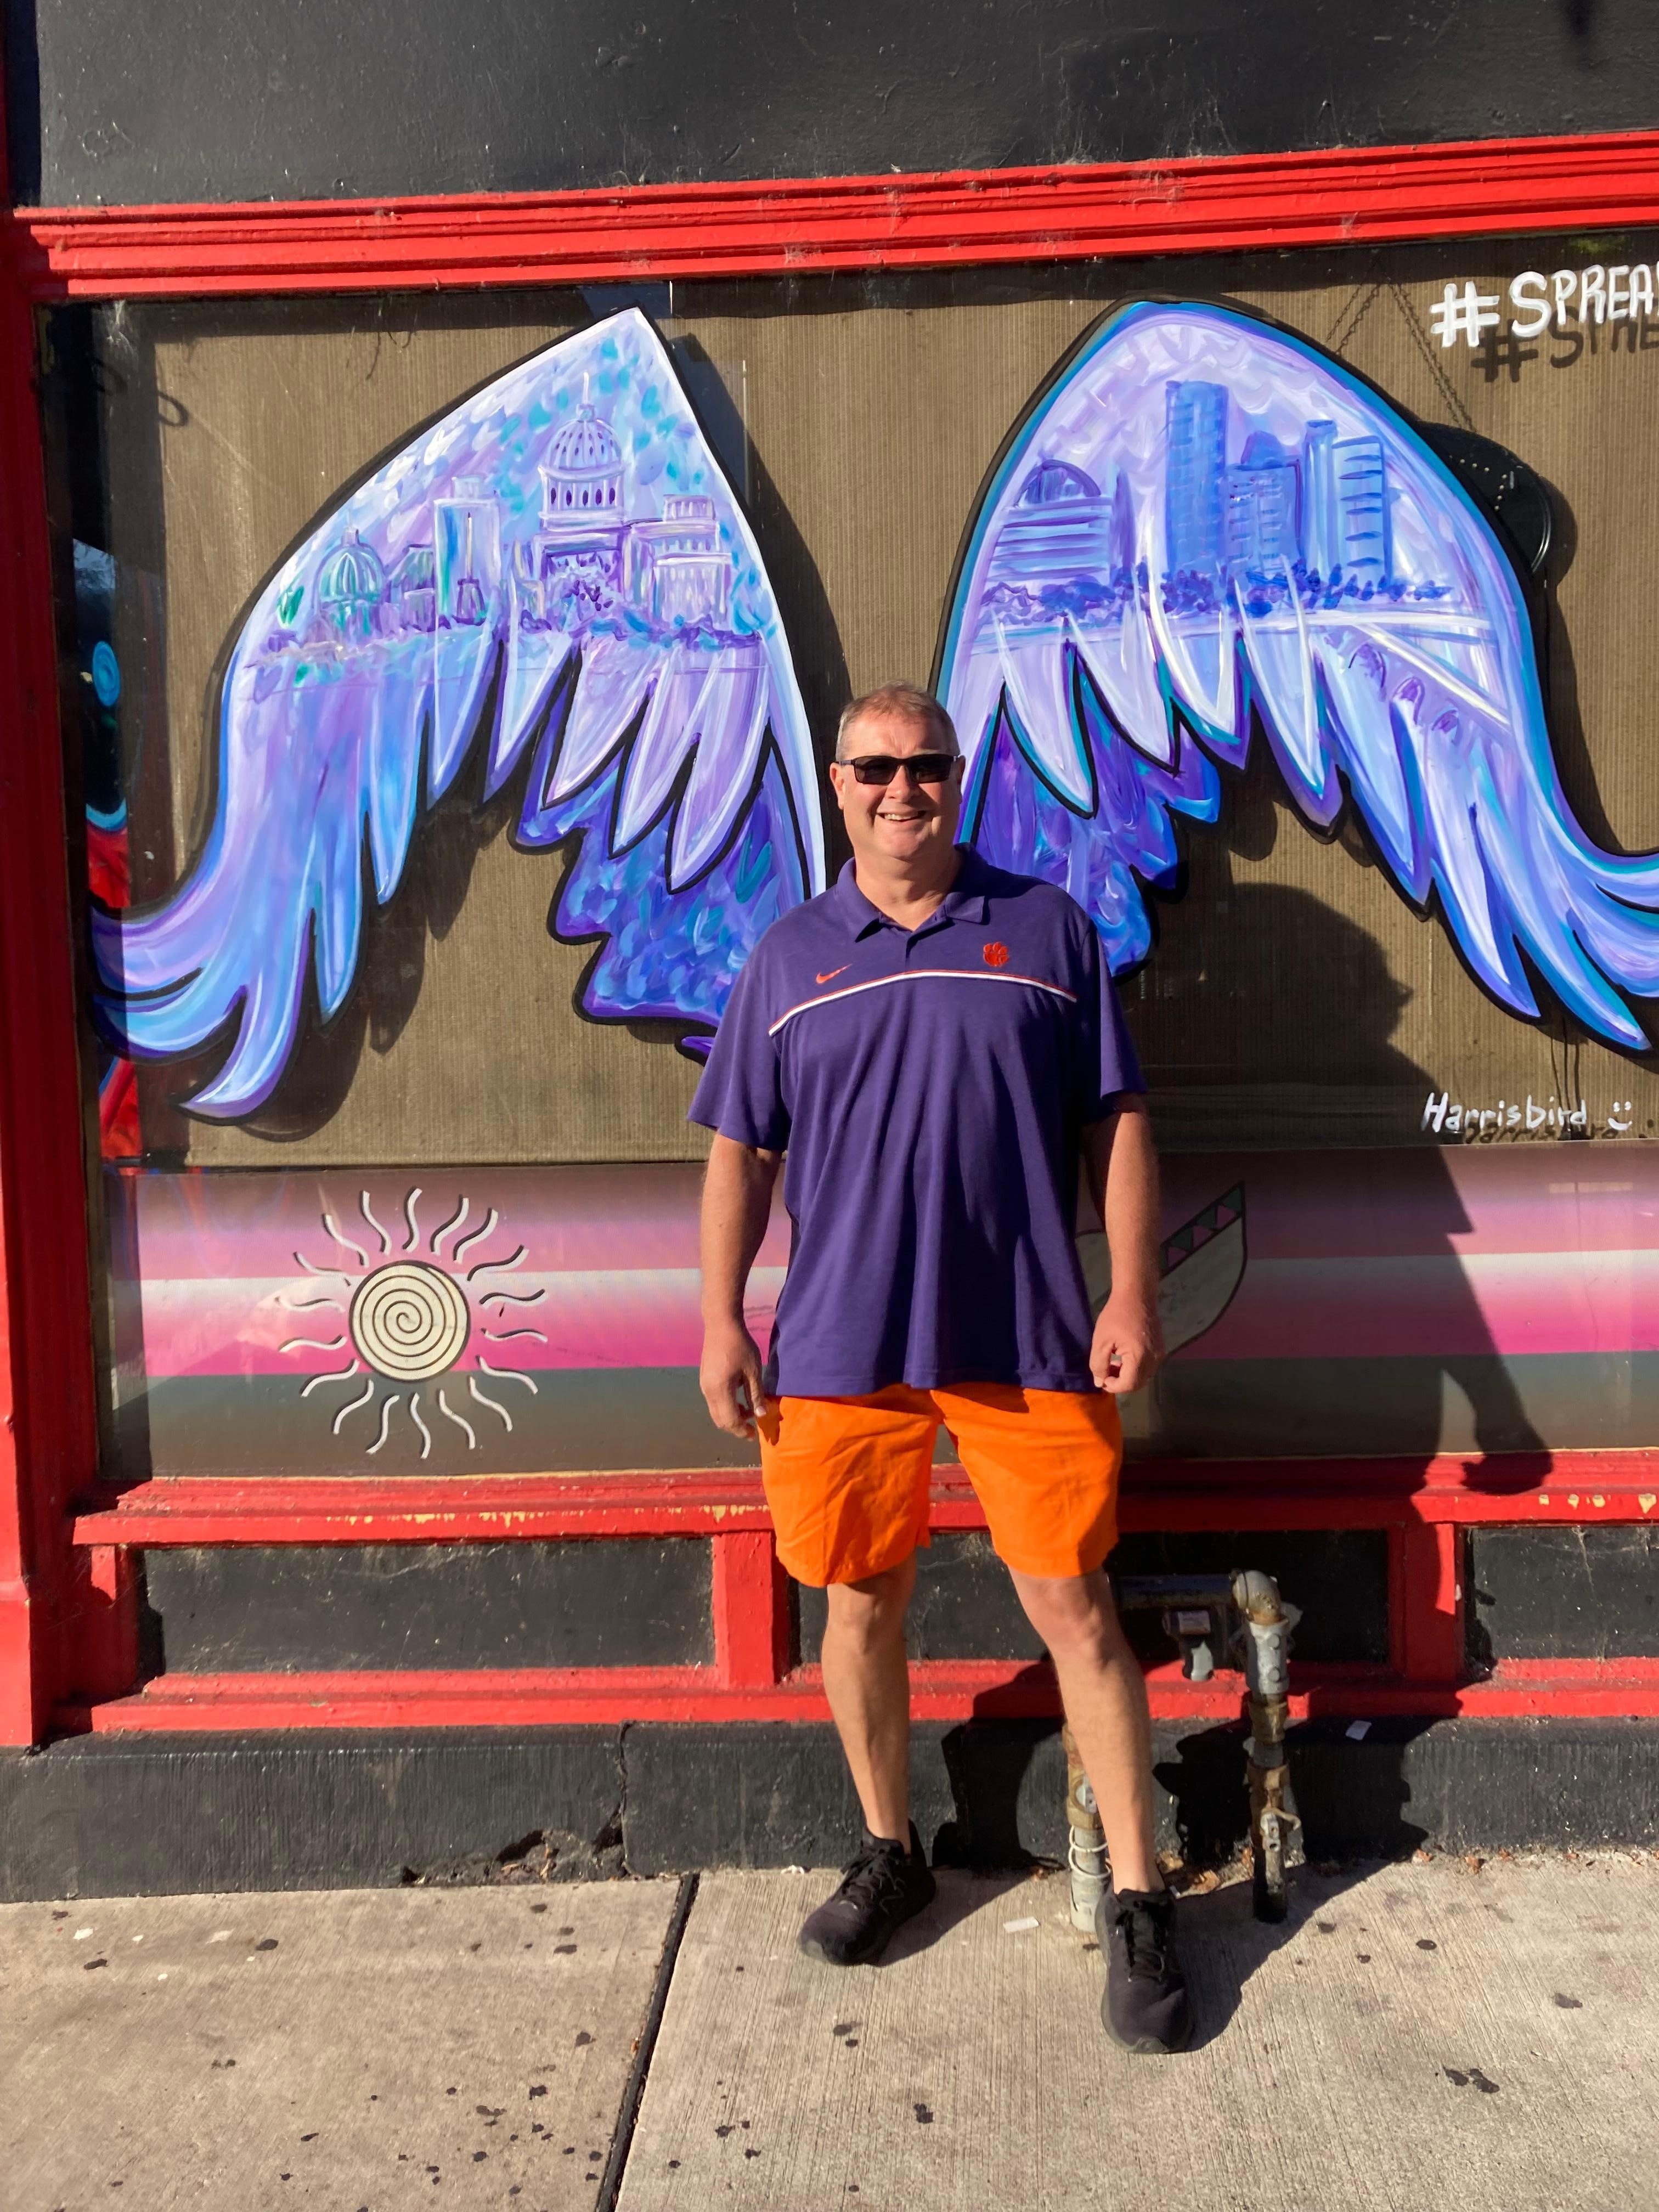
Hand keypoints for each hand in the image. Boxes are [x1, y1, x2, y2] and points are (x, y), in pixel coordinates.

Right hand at [700, 1317, 769, 1437]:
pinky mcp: (704, 1380)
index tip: (755, 1435)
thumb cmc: (740, 1345)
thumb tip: (761, 1414)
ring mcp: (703, 1385)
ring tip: (749, 1412)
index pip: (730, 1420)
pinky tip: (739, 1399)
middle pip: (720, 1420)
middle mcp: (708, 1391)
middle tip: (752, 1429)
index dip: (742, 1430)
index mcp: (720, 1390)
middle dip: (736, 1428)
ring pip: (715, 1412)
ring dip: (731, 1417)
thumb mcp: (753, 1371)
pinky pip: (713, 1402)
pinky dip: (726, 1407)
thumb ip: (756, 1394)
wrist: (720, 1324)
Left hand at [1090, 1291, 1162, 1393]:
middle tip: (1105, 1372)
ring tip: (1112, 1363)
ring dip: (1127, 1375)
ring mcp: (1159, 1354)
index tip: (1101, 1377)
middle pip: (1137, 1383)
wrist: (1137, 1295)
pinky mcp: (1160, 1348)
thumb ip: (1098, 1364)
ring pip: (1143, 1376)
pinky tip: (1123, 1357)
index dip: (1113, 1386)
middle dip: (1120, 1382)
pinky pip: (1147, 1366)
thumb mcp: (1101, 1340)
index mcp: (1140, 1357)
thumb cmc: (1116, 1315)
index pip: (1128, 1384)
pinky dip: (1135, 1368)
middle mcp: (1154, 1358)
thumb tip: (1100, 1383)